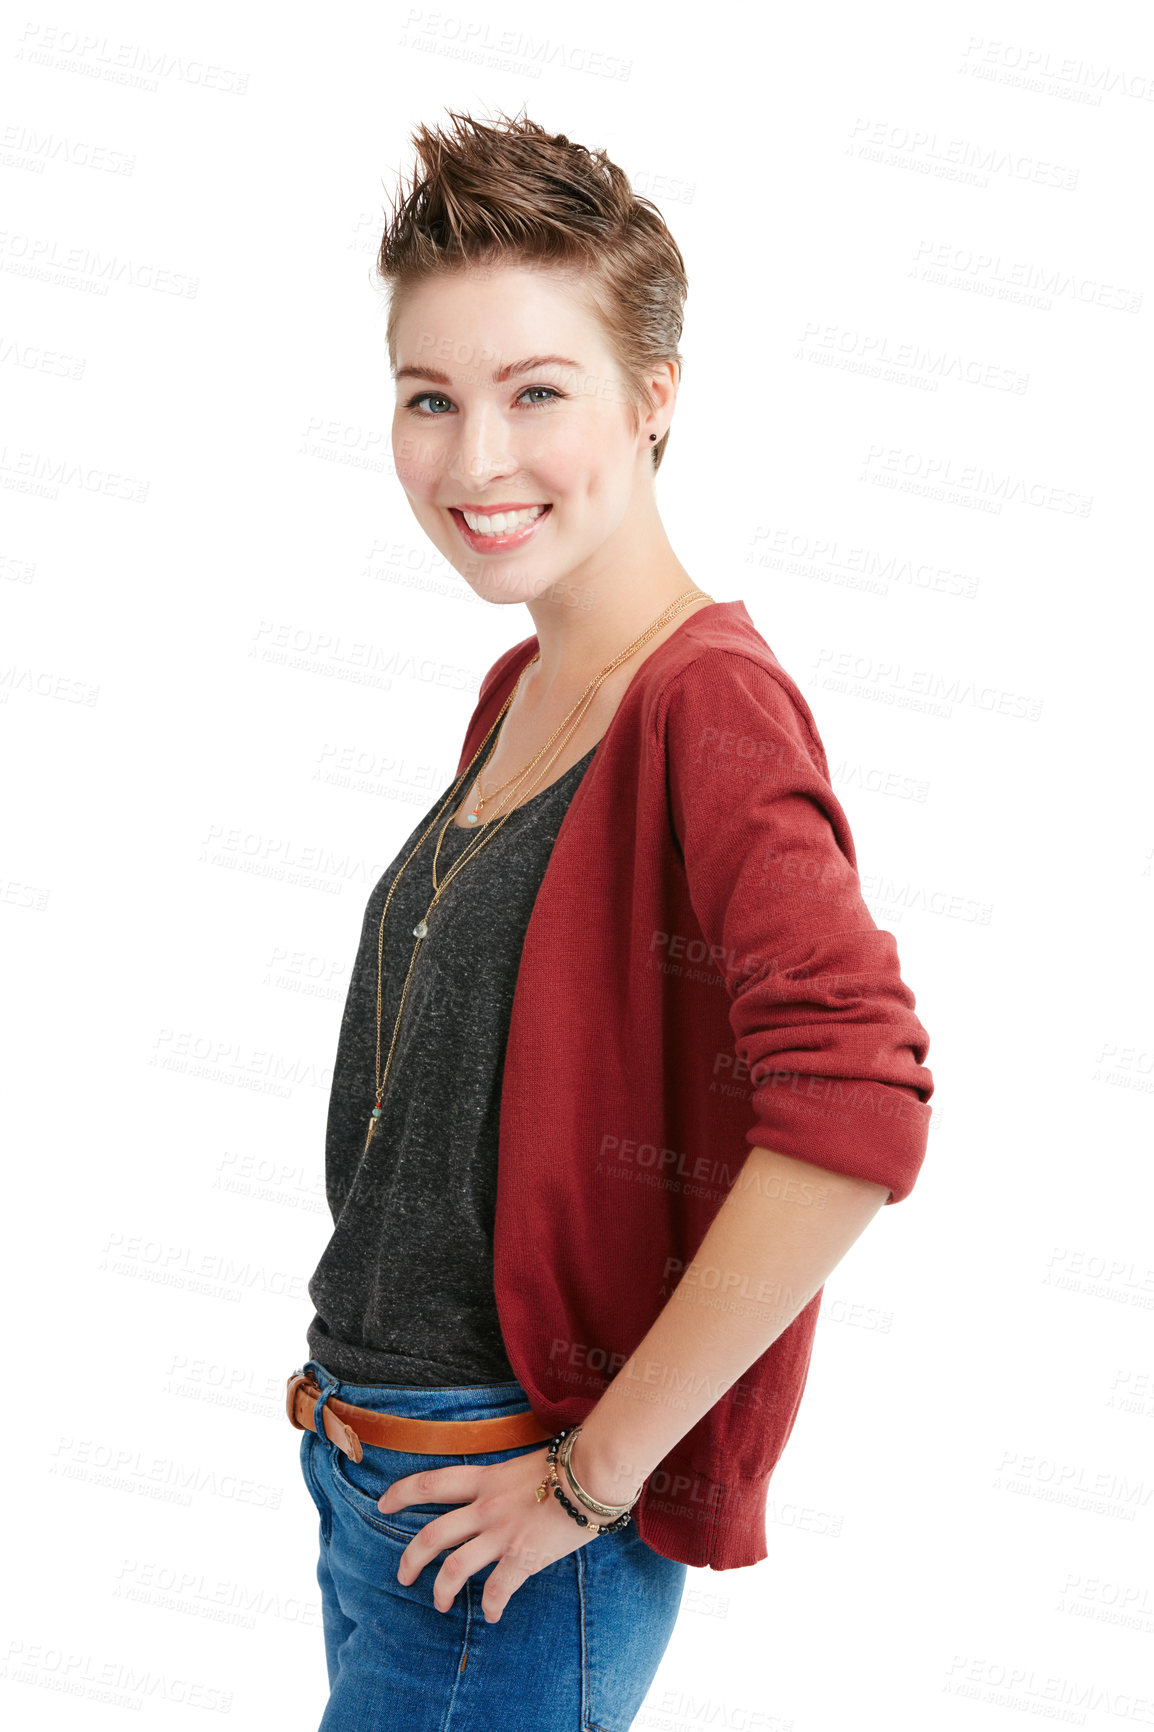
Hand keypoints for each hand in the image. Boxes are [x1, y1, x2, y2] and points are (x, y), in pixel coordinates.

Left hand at [381, 1443, 608, 1622]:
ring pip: (455, 1568)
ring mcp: (503, 1534)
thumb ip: (503, 1482)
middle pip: (432, 1534)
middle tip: (402, 1575)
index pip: (431, 1482)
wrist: (593, 1473)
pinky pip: (498, 1590)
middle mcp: (486, 1507)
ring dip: (441, 1590)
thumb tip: (498, 1495)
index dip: (402, 1492)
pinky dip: (492, 1607)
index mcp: (485, 1480)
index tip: (383, 1503)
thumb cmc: (565, 1465)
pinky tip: (493, 1615)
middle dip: (411, 1558)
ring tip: (439, 1603)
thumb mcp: (522, 1465)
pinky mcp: (524, 1557)